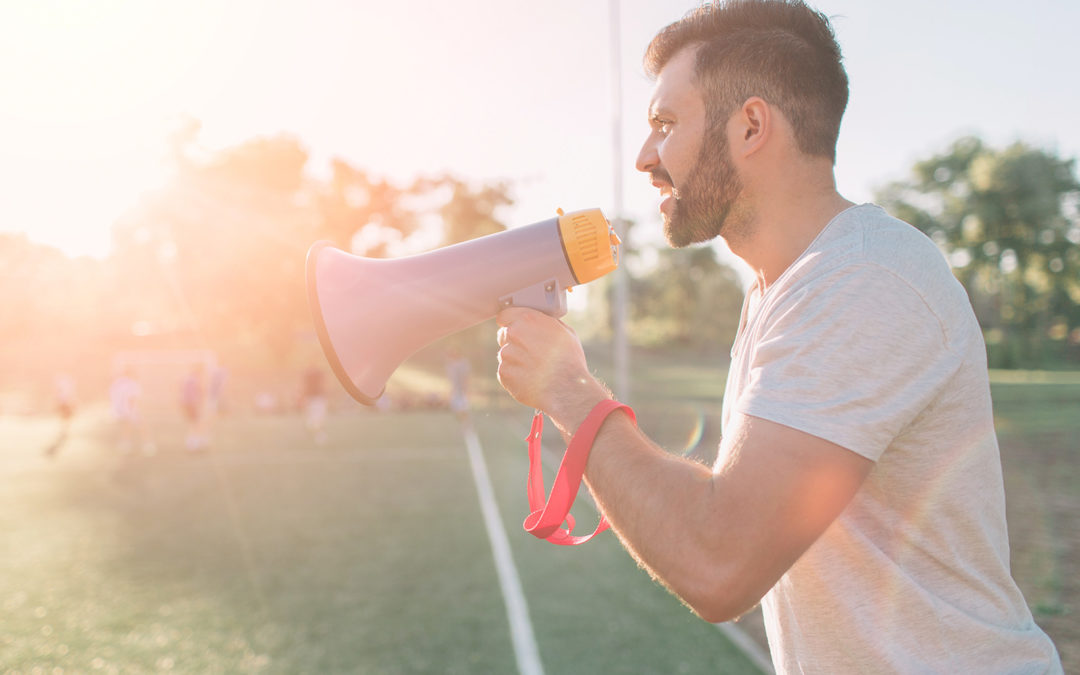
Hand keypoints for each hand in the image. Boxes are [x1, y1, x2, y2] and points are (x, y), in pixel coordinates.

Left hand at [495, 307, 606, 422]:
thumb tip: (539, 323)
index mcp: (528, 319)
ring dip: (515, 360)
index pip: (505, 315)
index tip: (514, 330)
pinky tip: (530, 379)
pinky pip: (506, 372)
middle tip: (530, 353)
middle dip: (513, 342)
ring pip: (505, 355)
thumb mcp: (565, 332)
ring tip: (535, 370)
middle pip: (504, 335)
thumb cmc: (570, 360)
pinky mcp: (504, 372)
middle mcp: (514, 333)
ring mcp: (507, 353)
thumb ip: (545, 323)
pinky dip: (515, 376)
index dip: (510, 323)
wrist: (566, 389)